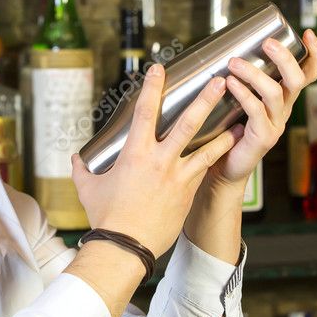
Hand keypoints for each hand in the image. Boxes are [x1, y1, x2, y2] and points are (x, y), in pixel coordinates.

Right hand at [71, 64, 243, 256]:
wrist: (126, 246)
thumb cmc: (107, 218)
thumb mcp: (88, 189)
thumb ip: (83, 170)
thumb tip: (76, 159)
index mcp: (135, 154)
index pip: (145, 112)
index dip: (153, 88)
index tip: (160, 69)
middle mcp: (160, 161)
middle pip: (187, 123)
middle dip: (204, 100)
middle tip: (218, 82)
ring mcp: (177, 178)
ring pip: (206, 149)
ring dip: (224, 133)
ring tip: (240, 120)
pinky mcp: (187, 193)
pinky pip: (205, 171)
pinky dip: (217, 160)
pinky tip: (228, 152)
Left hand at [203, 30, 316, 189]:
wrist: (224, 167)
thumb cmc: (228, 130)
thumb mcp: (239, 101)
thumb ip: (240, 80)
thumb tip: (224, 49)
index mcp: (283, 98)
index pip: (308, 74)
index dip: (313, 54)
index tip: (307, 33)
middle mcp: (284, 109)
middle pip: (297, 79)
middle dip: (284, 58)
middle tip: (266, 43)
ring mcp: (276, 124)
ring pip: (275, 93)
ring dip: (254, 73)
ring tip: (234, 63)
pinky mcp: (263, 137)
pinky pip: (256, 111)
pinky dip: (243, 94)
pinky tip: (230, 83)